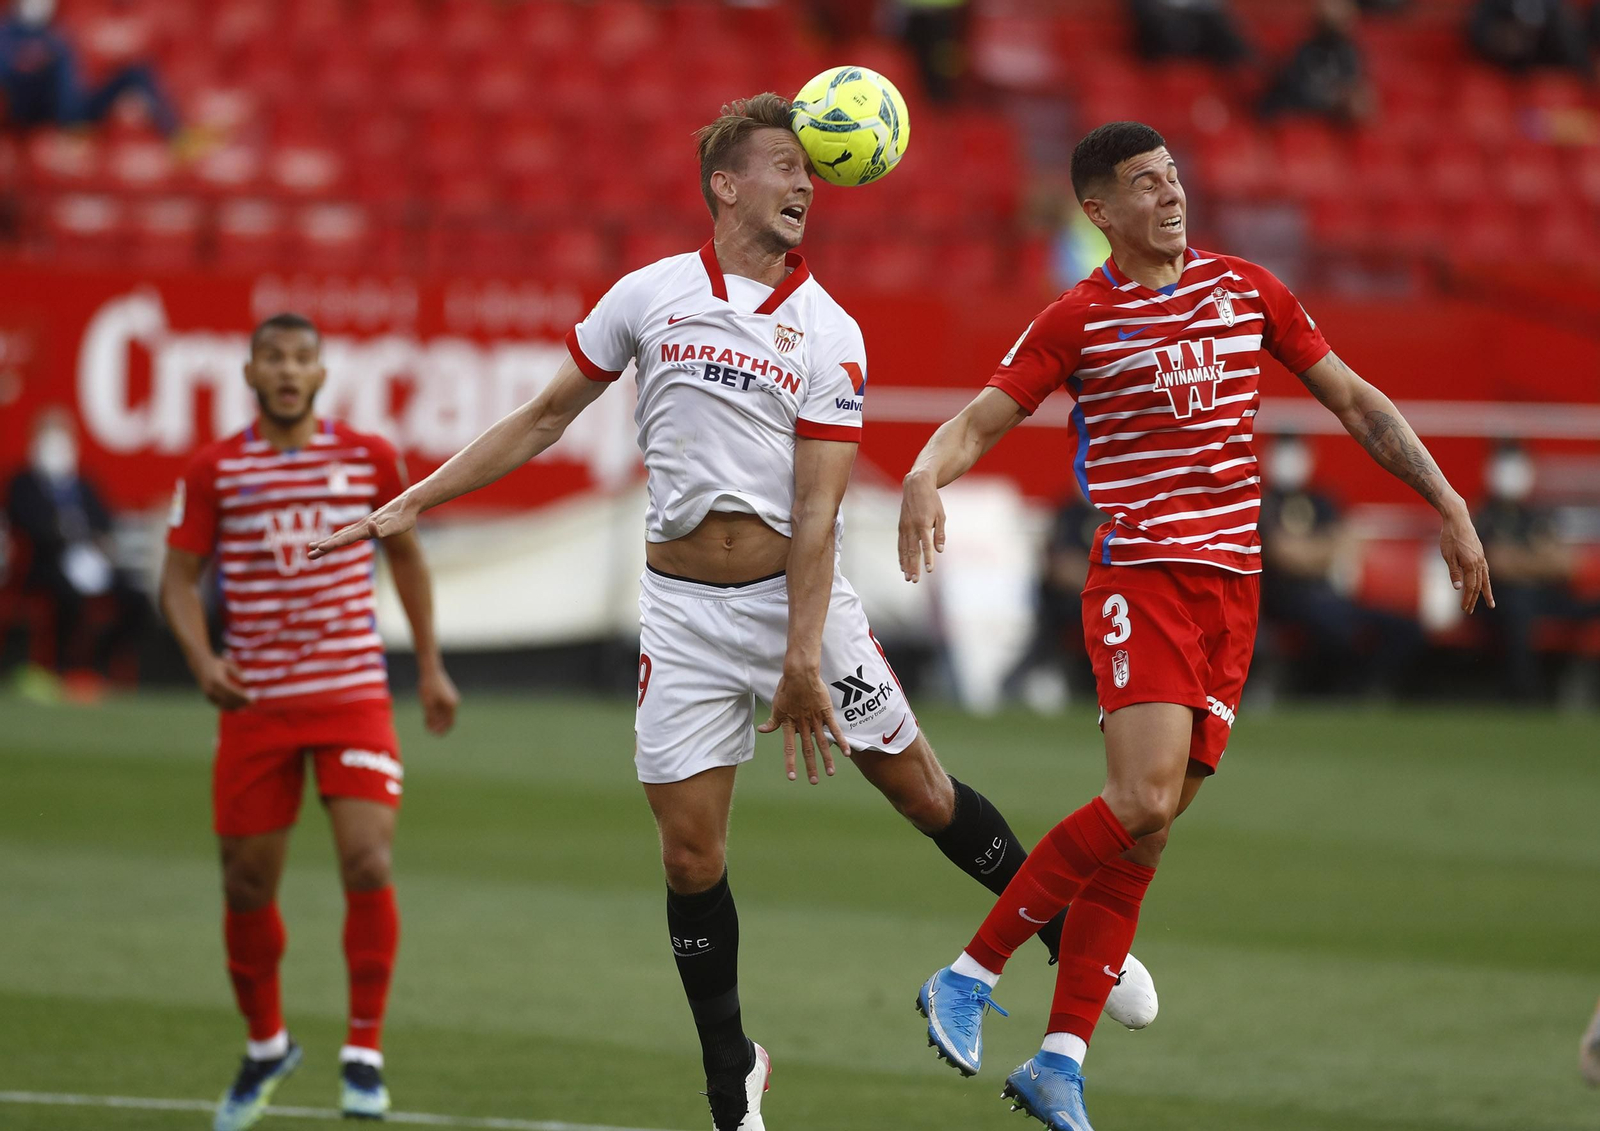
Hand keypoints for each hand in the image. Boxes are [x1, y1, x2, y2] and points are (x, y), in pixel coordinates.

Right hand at [197, 654, 249, 709]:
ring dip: (237, 706)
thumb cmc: (217, 664)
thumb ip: (237, 672)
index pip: (232, 691)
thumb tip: (247, 680)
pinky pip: (220, 705)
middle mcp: (212, 689)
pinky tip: (239, 707)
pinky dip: (230, 707)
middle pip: (229, 699)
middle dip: (241, 702)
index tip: (252, 698)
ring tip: (248, 705)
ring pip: (225, 704)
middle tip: (253, 703)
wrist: (200, 665)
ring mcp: (209, 695)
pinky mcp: (208, 698)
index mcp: (217, 680)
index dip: (242, 696)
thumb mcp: (228, 664)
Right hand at [308, 492, 419, 559]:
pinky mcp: (368, 525)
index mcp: (364, 529)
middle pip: (339, 538)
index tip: (318, 549)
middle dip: (324, 547)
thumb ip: (381, 530)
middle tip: (309, 555)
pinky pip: (350, 533)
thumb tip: (370, 527)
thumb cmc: (402, 518)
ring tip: (314, 547)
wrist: (407, 504)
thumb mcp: (394, 527)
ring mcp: (363, 526)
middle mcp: (361, 527)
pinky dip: (339, 537)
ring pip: (342, 535)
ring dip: (328, 542)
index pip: (345, 539)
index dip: (332, 545)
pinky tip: (335, 539)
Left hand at [418, 664, 459, 735]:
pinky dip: (436, 712)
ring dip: (436, 719)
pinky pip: (442, 707)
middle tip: (429, 730)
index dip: (443, 730)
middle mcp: (454, 702)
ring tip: (426, 723)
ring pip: (444, 713)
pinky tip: (427, 715)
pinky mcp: (447, 694)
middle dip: (439, 725)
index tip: (434, 735)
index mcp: (452, 705)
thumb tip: (433, 727)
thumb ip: (431, 716)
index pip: (450, 723)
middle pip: (448, 719)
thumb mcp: (428, 704)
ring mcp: (451, 698)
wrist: (430, 670)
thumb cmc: (429, 687)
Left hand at [758, 666, 850, 783]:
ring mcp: (815, 719)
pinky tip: (847, 753)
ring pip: (822, 743)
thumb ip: (772, 722)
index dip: (790, 763)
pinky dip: (841, 742)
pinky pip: (835, 729)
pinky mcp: (826, 712)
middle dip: (811, 767)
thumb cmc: (786, 688)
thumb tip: (762, 730)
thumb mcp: (776, 706)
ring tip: (831, 773)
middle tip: (814, 781)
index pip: (789, 748)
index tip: (792, 777)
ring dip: (827, 759)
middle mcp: (803, 725)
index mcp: (789, 724)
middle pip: (808, 749)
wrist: (800, 673)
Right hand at [898, 471, 944, 582]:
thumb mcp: (941, 515)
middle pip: (912, 551)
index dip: (928, 558)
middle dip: (913, 566)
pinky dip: (901, 556)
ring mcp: (904, 527)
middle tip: (914, 581)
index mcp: (924, 524)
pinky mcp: (901, 527)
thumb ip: (940, 533)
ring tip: (908, 578)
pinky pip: (900, 544)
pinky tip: (902, 566)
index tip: (929, 570)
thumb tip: (940, 550)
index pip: (926, 545)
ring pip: (904, 550)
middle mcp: (912, 527)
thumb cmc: (932, 500)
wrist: (916, 485)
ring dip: (906, 565)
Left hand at [1440, 504, 1493, 613]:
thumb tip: (1458, 588)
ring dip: (1486, 592)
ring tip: (1490, 603)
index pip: (1471, 587)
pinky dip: (1486, 580)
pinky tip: (1485, 584)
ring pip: (1485, 578)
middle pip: (1478, 585)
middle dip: (1474, 599)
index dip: (1468, 598)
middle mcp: (1479, 562)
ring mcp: (1481, 557)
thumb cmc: (1450, 537)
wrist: (1458, 519)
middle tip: (1469, 610)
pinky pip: (1485, 570)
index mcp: (1471, 564)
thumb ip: (1454, 572)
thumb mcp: (1448, 556)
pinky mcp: (1480, 553)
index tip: (1465, 608)